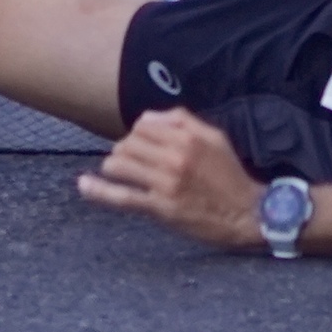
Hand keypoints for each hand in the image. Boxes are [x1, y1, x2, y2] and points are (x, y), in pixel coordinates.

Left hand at [76, 110, 264, 249]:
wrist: (246, 213)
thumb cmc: (230, 175)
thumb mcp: (214, 137)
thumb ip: (181, 120)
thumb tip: (147, 117)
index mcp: (187, 137)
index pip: (142, 126)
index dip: (136, 133)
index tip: (139, 143)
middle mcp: (174, 158)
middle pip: (128, 144)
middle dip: (124, 150)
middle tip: (131, 161)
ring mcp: (165, 184)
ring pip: (121, 165)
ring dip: (113, 167)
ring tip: (117, 171)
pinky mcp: (160, 208)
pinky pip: (123, 197)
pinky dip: (100, 191)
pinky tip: (84, 185)